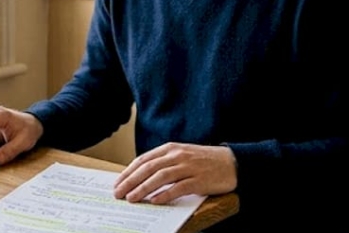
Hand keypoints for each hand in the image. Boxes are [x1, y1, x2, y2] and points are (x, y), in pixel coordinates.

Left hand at [113, 142, 237, 204]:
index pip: (143, 160)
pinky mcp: (199, 180)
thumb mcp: (181, 155)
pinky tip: (155, 201)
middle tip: (118, 193)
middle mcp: (178, 155)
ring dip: (143, 188)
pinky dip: (165, 194)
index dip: (128, 172)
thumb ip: (163, 163)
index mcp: (170, 148)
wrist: (231, 162)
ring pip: (160, 177)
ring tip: (132, 198)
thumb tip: (139, 177)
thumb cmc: (203, 161)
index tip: (117, 183)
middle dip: (131, 181)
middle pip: (148, 168)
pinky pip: (179, 187)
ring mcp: (189, 167)